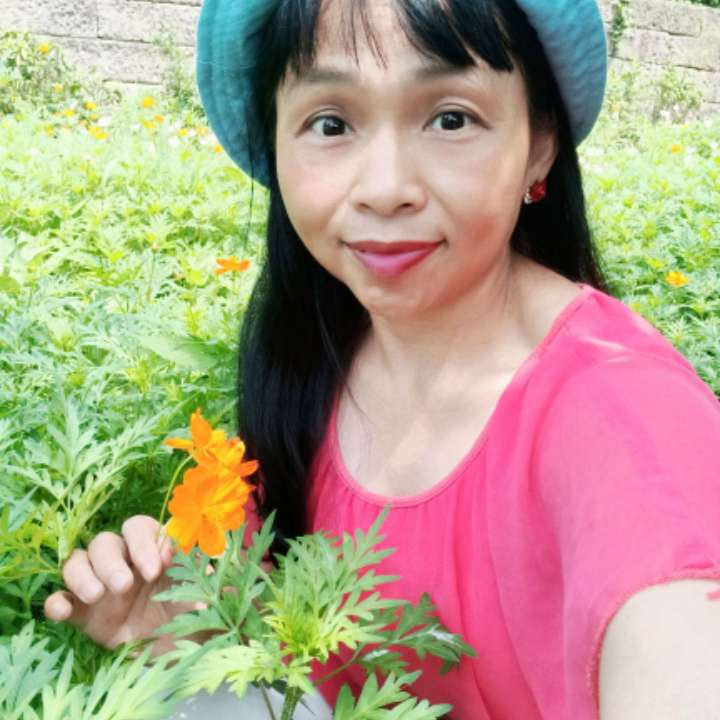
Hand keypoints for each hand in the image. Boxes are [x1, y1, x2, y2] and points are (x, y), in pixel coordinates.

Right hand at [44, 515, 204, 656]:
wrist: (180, 653)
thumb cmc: (195, 615)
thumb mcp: (207, 596)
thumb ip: (210, 580)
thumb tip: (218, 566)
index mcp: (154, 550)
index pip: (140, 528)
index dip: (144, 542)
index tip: (157, 568)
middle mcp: (125, 562)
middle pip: (105, 542)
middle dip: (112, 560)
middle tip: (125, 585)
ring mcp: (102, 586)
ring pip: (78, 562)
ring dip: (82, 575)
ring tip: (97, 596)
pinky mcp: (84, 615)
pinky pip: (60, 598)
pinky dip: (56, 601)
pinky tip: (62, 611)